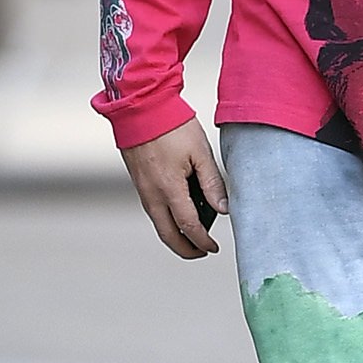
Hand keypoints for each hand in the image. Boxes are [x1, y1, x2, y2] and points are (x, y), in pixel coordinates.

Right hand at [121, 116, 228, 260]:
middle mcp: (152, 194)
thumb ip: (213, 183)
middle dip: (185, 249)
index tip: (214, 247)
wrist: (141, 109)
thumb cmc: (171, 126)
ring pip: (158, 224)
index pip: (189, 227)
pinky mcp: (139, 183)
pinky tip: (179, 216)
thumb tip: (223, 209)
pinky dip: (166, 222)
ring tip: (193, 238)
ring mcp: (142, 190)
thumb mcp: (201, 152)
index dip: (203, 241)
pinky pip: (152, 211)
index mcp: (169, 189)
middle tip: (202, 252)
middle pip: (168, 235)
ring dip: (174, 236)